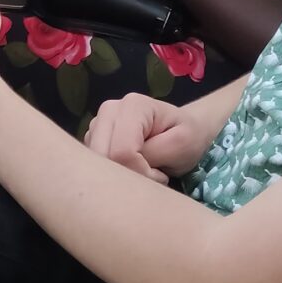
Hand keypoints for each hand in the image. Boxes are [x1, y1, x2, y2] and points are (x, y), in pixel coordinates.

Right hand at [84, 93, 217, 182]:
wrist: (186, 130)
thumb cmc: (188, 136)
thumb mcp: (181, 144)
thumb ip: (153, 153)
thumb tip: (127, 167)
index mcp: (132, 106)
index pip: (121, 151)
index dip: (139, 171)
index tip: (159, 175)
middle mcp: (108, 110)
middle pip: (102, 157)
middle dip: (127, 174)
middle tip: (151, 176)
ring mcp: (97, 124)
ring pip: (96, 163)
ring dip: (119, 175)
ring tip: (144, 170)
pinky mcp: (93, 139)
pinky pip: (96, 165)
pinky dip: (113, 173)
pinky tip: (131, 168)